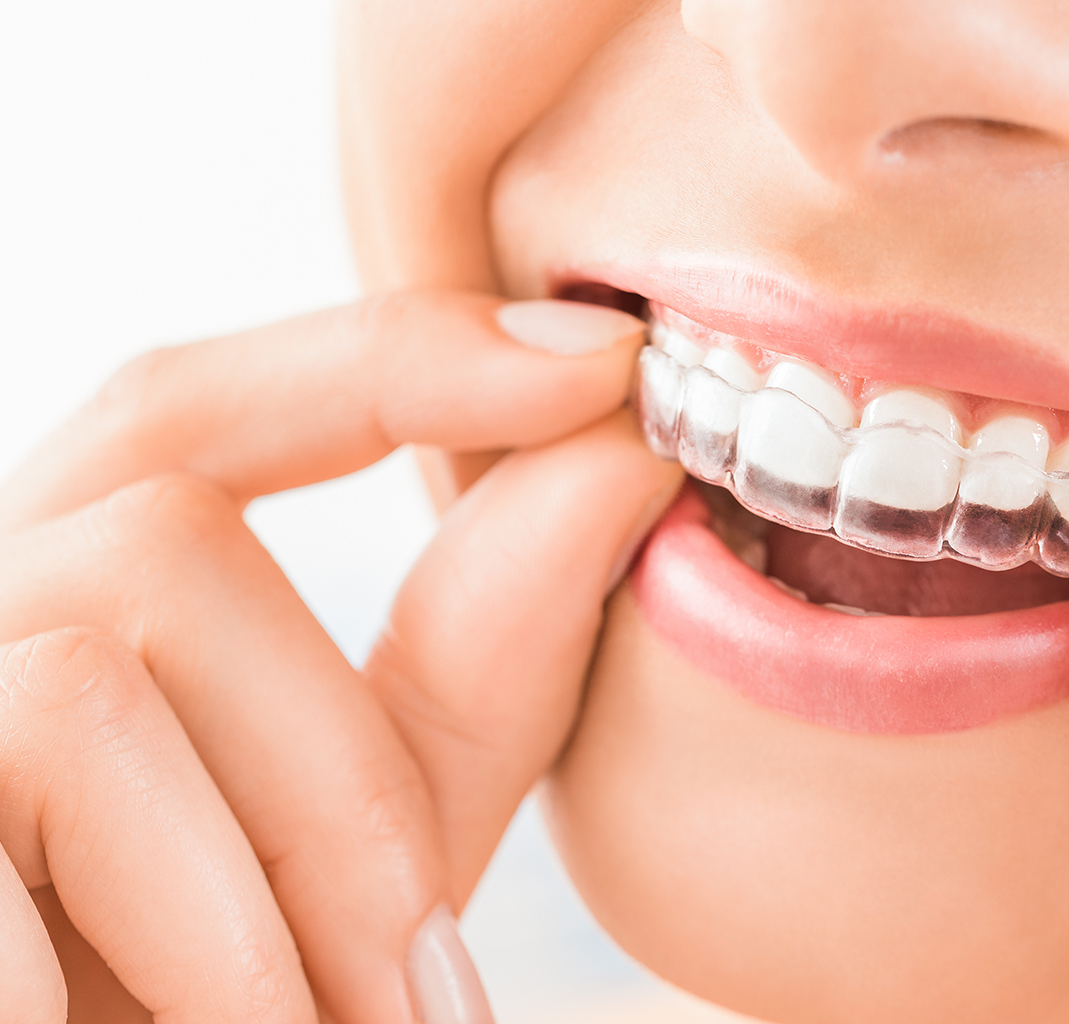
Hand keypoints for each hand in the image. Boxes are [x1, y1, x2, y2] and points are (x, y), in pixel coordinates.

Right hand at [0, 292, 680, 1022]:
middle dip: (337, 772)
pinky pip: (13, 787)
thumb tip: (626, 451)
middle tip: (418, 985)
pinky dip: (171, 945)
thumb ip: (479, 651)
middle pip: (162, 543)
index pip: (192, 409)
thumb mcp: (366, 836)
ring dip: (262, 890)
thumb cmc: (216, 999)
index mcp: (53, 600)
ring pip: (84, 675)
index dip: (390, 357)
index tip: (600, 365)